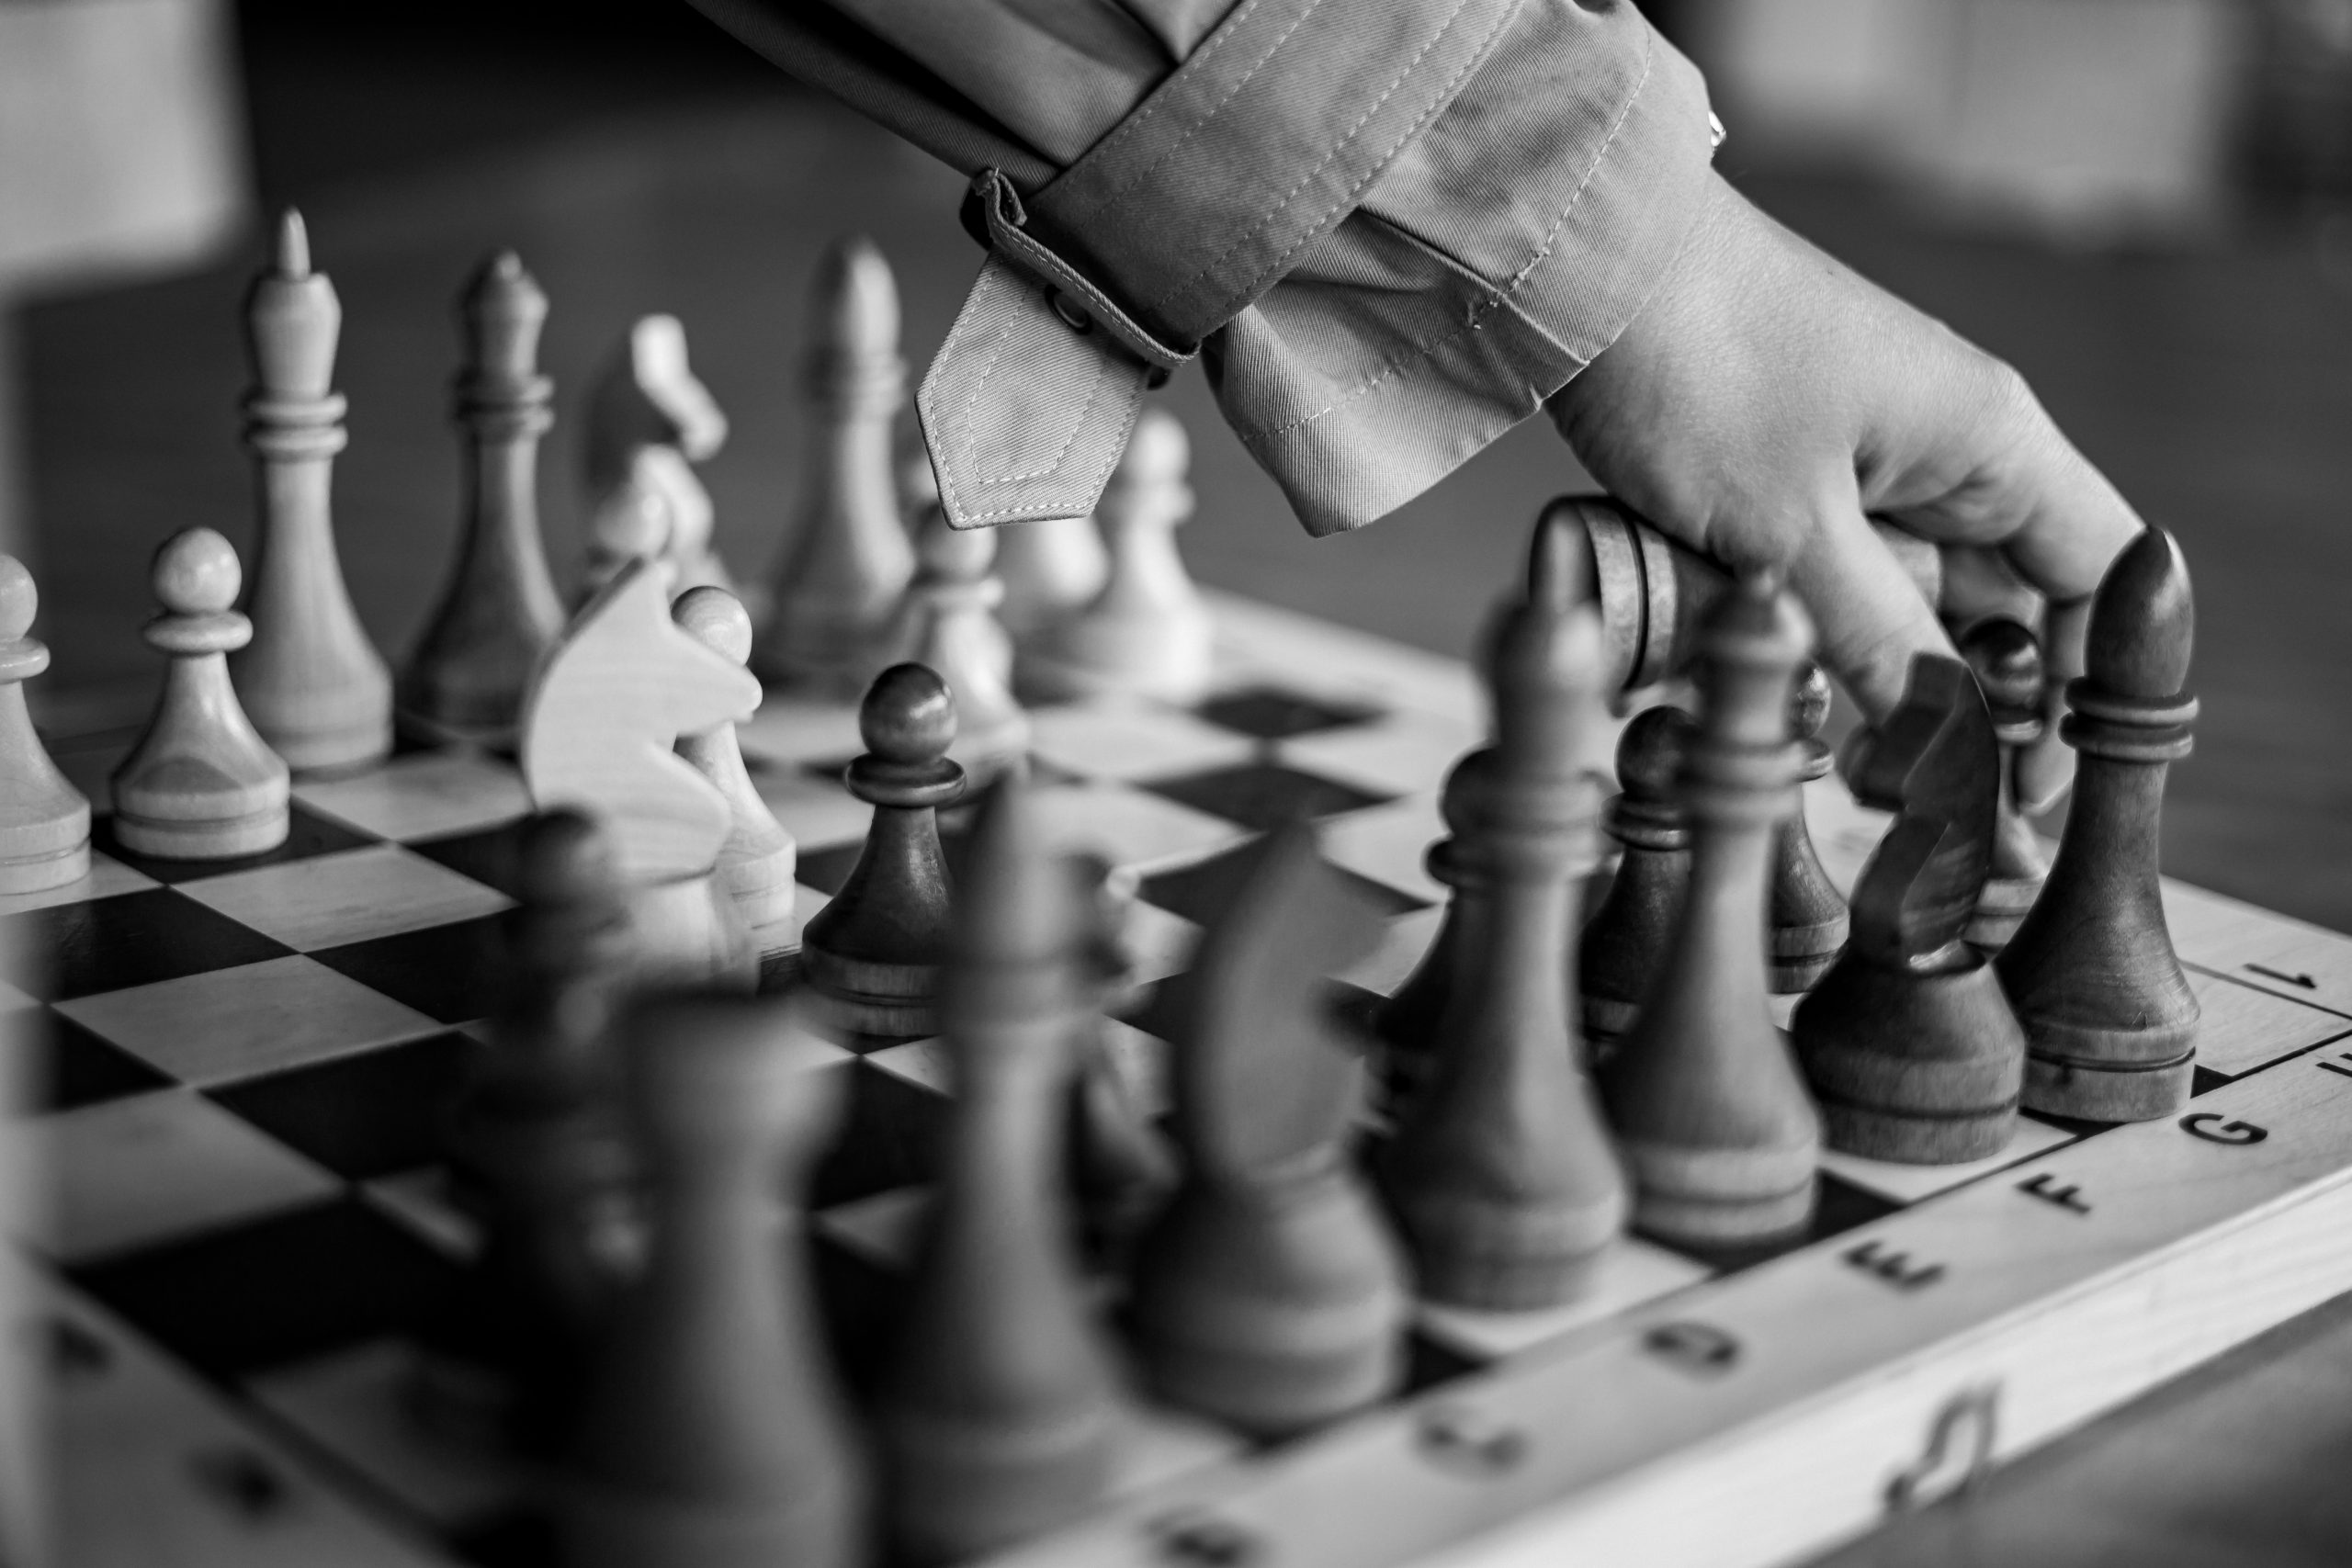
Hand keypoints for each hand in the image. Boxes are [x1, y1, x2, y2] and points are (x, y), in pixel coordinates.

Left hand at [1548, 173, 2141, 808]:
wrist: (1588, 267)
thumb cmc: (1700, 368)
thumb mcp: (1788, 530)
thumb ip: (1878, 640)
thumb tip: (1950, 748)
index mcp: (1991, 445)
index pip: (2094, 581)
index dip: (2079, 688)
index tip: (2025, 782)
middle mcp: (1947, 453)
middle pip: (1997, 609)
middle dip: (1953, 702)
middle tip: (1901, 790)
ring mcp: (1866, 464)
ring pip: (1901, 604)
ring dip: (1866, 672)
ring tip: (1826, 746)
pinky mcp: (1788, 477)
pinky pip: (1825, 577)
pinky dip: (1803, 630)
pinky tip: (1764, 676)